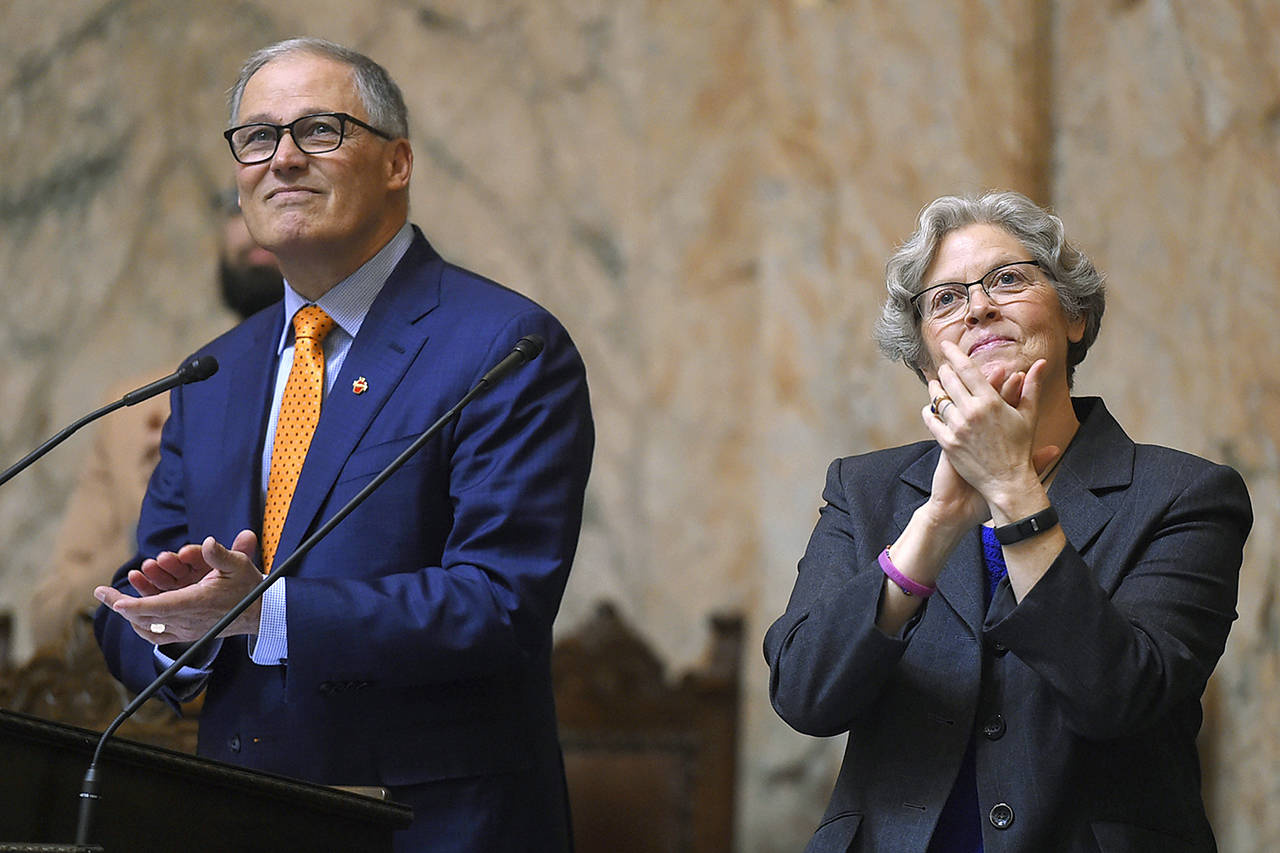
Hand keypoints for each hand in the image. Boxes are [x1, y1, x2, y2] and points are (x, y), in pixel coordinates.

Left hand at [94, 529, 264, 643]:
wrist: (258, 613)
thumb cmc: (248, 587)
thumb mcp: (239, 565)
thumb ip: (221, 554)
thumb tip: (208, 542)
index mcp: (197, 603)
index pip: (159, 607)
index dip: (135, 605)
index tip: (116, 602)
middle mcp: (188, 620)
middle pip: (146, 617)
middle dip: (121, 604)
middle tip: (101, 593)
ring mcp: (185, 630)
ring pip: (147, 627)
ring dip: (129, 613)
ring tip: (113, 599)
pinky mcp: (185, 634)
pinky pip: (156, 635)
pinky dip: (140, 626)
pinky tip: (131, 615)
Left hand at [924, 341, 1046, 507]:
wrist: (1007, 482)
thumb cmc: (1020, 448)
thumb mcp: (1028, 416)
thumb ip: (1032, 387)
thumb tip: (1042, 363)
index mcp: (991, 402)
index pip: (966, 370)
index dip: (954, 354)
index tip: (946, 345)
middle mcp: (971, 412)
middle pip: (949, 382)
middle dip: (944, 371)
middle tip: (942, 366)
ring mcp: (957, 428)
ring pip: (938, 400)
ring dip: (935, 390)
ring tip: (934, 384)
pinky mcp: (948, 444)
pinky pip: (932, 421)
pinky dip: (930, 412)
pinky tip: (930, 407)